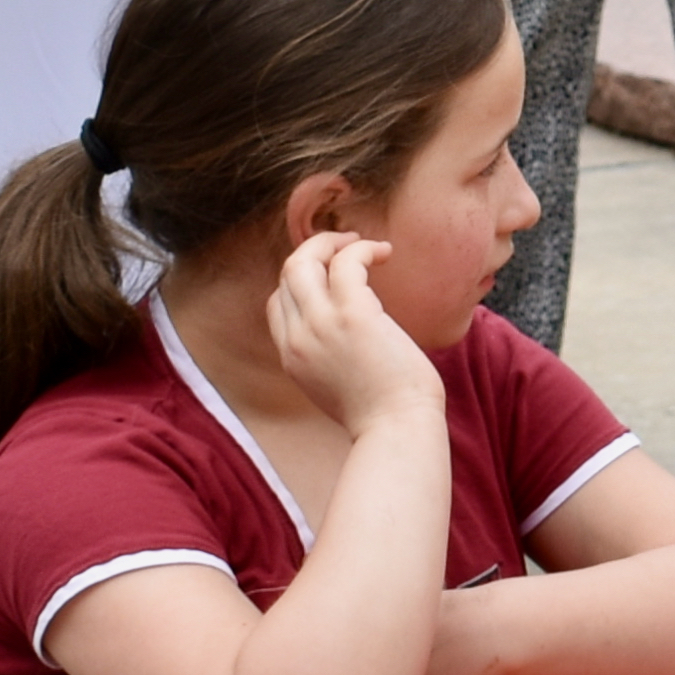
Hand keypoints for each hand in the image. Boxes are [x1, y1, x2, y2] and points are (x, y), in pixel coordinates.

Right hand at [266, 232, 442, 433]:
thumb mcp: (336, 388)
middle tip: (347, 247)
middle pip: (286, 275)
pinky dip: (362, 249)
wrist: (397, 431)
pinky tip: (384, 253)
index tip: (332, 275)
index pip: (277, 302)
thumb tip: (348, 337)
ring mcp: (320, 326)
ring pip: (303, 261)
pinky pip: (345, 263)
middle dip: (314, 251)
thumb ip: (328, 359)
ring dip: (332, 242)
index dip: (302, 282)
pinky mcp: (353, 315)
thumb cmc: (383, 415)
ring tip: (363, 244)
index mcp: (291, 357)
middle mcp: (297, 339)